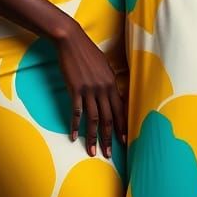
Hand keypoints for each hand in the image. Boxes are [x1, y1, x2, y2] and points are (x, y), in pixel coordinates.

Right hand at [54, 20, 126, 158]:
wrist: (71, 41)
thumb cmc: (88, 52)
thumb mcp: (104, 66)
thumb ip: (109, 81)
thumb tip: (112, 94)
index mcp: (112, 84)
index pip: (120, 110)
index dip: (122, 127)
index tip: (124, 141)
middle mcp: (103, 89)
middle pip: (108, 119)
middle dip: (108, 138)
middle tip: (109, 154)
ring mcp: (89, 90)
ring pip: (93, 119)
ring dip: (92, 137)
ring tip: (92, 151)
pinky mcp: (75, 89)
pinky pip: (76, 112)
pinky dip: (75, 125)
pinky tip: (73, 136)